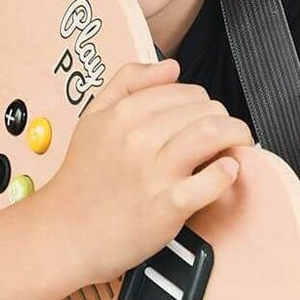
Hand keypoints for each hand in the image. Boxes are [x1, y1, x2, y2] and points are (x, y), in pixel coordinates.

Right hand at [44, 58, 254, 283]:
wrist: (64, 233)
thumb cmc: (82, 180)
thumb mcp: (93, 118)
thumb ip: (128, 82)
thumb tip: (170, 66)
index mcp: (123, 113)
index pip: (186, 91)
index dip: (202, 104)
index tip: (203, 120)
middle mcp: (138, 138)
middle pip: (206, 110)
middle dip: (223, 119)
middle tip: (223, 137)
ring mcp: (153, 173)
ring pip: (213, 134)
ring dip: (235, 137)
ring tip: (234, 148)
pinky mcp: (166, 207)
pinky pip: (211, 182)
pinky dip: (226, 174)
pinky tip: (226, 173)